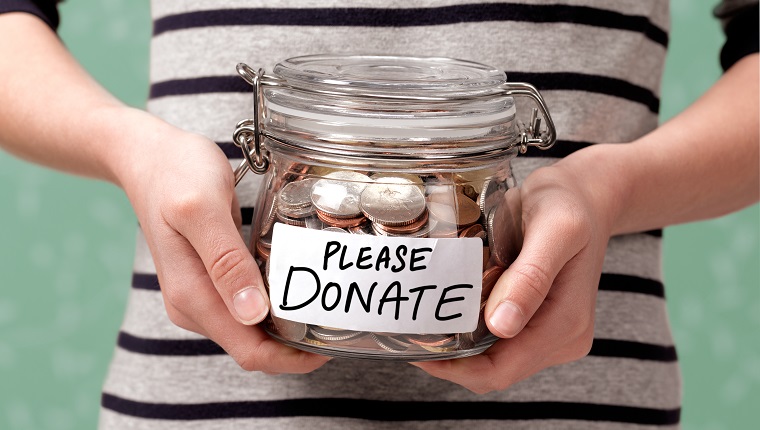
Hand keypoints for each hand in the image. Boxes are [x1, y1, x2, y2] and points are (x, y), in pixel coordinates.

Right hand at [115, 109, 329, 373]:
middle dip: (295, 346)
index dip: (291, 358)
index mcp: (192, 295)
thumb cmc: (175, 173)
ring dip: (287, 327)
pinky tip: (298, 287)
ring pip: (252, 330)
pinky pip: (248, 306)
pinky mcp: (210, 280)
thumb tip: (252, 314)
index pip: (249, 351)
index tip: (330, 346)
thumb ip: (226, 262)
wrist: (147, 157)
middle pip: (253, 347)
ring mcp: (201, 294)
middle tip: (340, 323)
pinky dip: (275, 305)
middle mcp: (194, 305)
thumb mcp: (202, 208)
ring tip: (326, 307)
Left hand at [413, 146, 620, 392]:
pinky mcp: (539, 322)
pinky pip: (498, 341)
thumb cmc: (569, 205)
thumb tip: (502, 326)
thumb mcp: (555, 230)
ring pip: (494, 359)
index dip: (454, 368)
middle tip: (410, 332)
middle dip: (451, 360)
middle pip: (494, 371)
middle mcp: (562, 337)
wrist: (586, 196)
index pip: (501, 370)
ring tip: (424, 321)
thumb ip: (530, 278)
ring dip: (459, 348)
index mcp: (566, 323)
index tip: (415, 347)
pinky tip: (448, 312)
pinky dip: (471, 333)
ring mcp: (552, 333)